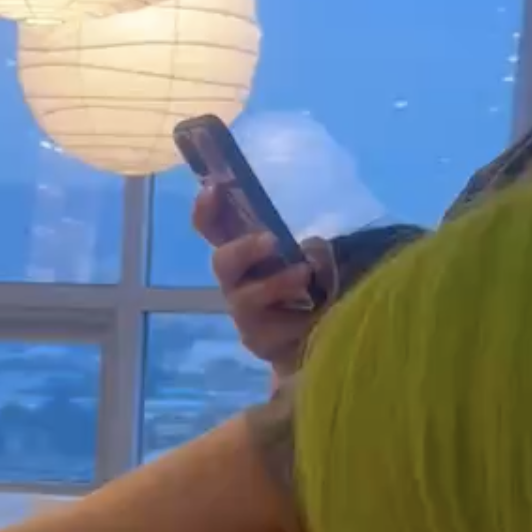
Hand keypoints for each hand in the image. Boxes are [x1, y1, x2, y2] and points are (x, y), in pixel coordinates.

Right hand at [192, 185, 334, 372]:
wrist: (324, 335)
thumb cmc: (316, 288)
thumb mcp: (319, 258)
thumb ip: (313, 249)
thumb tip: (312, 252)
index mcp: (247, 253)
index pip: (216, 228)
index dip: (207, 210)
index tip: (212, 188)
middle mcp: (238, 282)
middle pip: (222, 262)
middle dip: (243, 250)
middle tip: (271, 241)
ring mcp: (245, 314)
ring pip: (245, 299)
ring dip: (275, 284)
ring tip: (305, 276)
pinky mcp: (258, 342)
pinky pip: (270, 331)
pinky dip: (295, 320)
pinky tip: (313, 317)